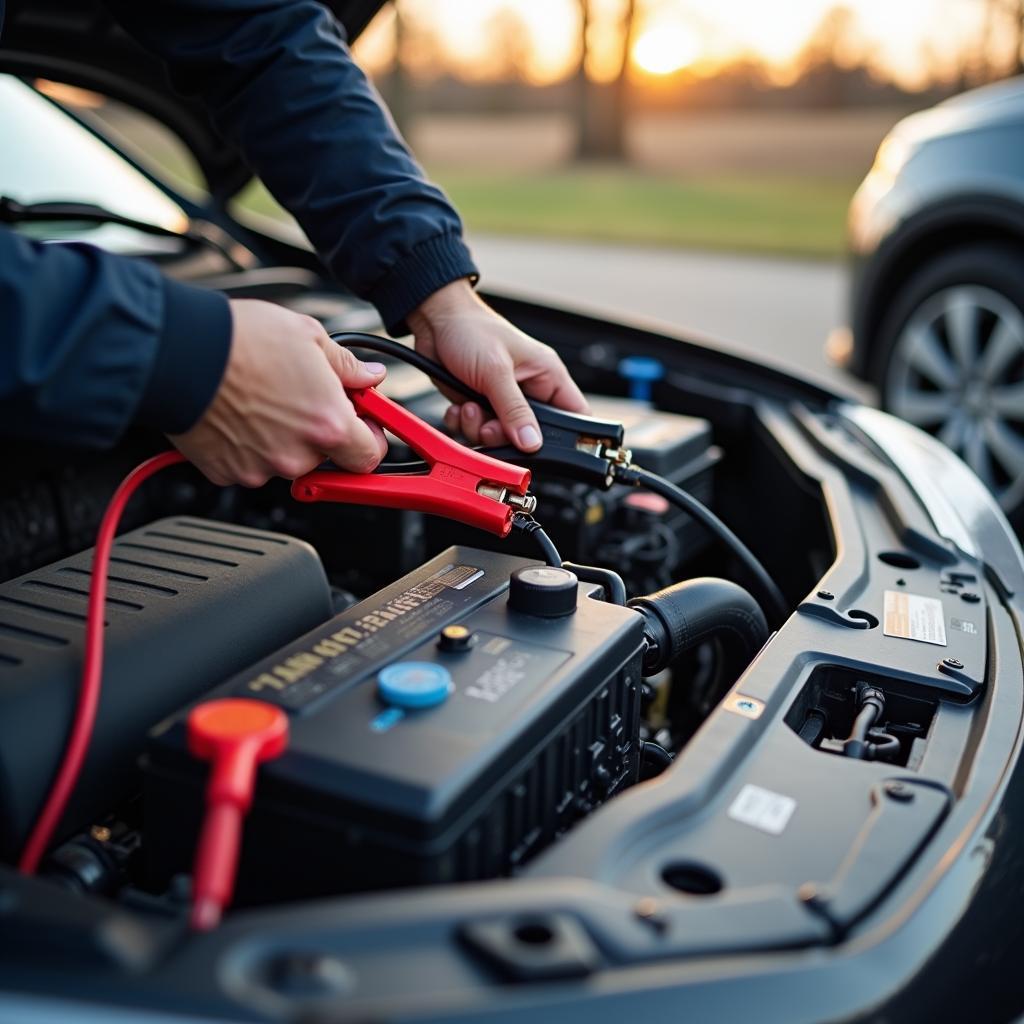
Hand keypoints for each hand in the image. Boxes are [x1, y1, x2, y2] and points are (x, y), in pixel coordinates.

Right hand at [170, 299, 387, 486]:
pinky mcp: (228, 473)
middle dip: (320, 433)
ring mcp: (261, 468)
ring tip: (262, 399)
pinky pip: (250, 464)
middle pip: (326, 458)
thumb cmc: (240, 340)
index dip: (369, 440)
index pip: (369, 457)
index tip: (363, 425)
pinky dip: (248, 446)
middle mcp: (297, 454)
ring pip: (286, 461)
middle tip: (301, 400)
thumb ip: (348, 366)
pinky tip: (238, 414)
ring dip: (282, 438)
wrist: (178, 352)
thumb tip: (370, 376)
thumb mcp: (309, 337)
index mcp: (328, 424)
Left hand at [407, 279, 588, 450]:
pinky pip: (477, 431)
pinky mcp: (480, 406)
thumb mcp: (496, 371)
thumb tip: (532, 442)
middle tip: (489, 424)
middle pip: (531, 435)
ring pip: (501, 437)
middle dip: (505, 435)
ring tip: (469, 407)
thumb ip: (514, 410)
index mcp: (546, 375)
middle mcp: (528, 390)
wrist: (434, 321)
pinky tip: (458, 407)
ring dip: (479, 429)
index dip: (568, 435)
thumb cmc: (471, 329)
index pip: (574, 414)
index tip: (543, 445)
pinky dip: (464, 425)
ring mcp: (502, 400)